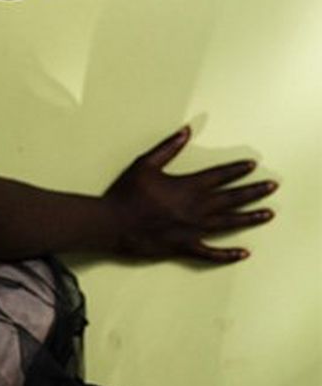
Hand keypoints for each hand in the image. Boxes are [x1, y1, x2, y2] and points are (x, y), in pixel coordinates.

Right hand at [101, 126, 278, 263]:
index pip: (219, 176)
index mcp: (187, 187)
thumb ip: (168, 147)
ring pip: (228, 223)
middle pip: (231, 199)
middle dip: (253, 191)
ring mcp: (192, 230)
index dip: (236, 170)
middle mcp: (195, 209)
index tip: (252, 165)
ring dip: (249, 218)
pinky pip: (210, 254)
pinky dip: (227, 254)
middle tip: (272, 186)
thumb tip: (186, 131)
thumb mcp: (145, 164)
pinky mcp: (184, 247)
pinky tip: (243, 254)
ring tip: (268, 214)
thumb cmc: (126, 193)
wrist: (113, 224)